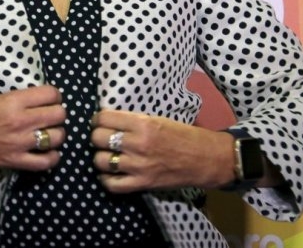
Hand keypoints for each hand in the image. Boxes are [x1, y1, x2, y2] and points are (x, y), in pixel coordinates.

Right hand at [0, 85, 66, 170]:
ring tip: (49, 133)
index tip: (50, 99)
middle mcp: (20, 121)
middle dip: (58, 113)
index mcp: (14, 101)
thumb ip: (20, 100)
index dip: (54, 95)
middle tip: (50, 115)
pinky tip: (48, 152)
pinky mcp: (16, 161)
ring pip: (57, 137)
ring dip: (56, 134)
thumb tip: (42, 101)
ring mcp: (20, 143)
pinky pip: (46, 162)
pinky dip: (52, 157)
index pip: (51, 94)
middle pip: (59, 114)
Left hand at [91, 109, 234, 192]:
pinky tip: (109, 173)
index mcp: (143, 123)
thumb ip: (133, 121)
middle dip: (97, 137)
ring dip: (100, 157)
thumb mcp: (158, 120)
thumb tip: (108, 121)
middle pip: (98, 139)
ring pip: (101, 161)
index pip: (104, 118)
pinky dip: (106, 179)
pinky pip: (112, 184)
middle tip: (102, 138)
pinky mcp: (142, 184)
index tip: (99, 122)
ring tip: (106, 155)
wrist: (205, 158)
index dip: (98, 119)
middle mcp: (137, 144)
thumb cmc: (183, 135)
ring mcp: (138, 166)